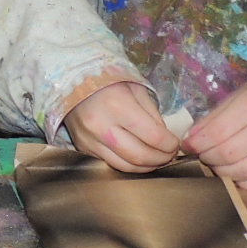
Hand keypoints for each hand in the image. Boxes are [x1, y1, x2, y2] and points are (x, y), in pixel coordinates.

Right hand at [62, 81, 180, 173]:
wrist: (70, 81)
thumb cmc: (106, 80)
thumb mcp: (135, 88)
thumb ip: (152, 114)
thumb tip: (165, 138)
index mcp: (118, 106)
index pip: (153, 136)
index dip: (170, 144)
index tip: (176, 143)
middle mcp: (101, 126)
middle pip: (139, 156)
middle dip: (161, 159)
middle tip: (170, 155)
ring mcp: (89, 140)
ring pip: (125, 166)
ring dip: (146, 167)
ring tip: (156, 159)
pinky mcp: (83, 148)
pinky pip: (111, 164)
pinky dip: (128, 164)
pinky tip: (137, 158)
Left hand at [181, 75, 246, 190]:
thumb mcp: (238, 95)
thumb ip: (214, 118)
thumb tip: (191, 139)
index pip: (218, 132)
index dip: (197, 143)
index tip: (187, 145)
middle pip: (229, 154)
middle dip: (208, 157)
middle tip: (202, 153)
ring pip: (244, 172)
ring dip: (223, 172)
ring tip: (216, 163)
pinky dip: (244, 182)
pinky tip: (236, 173)